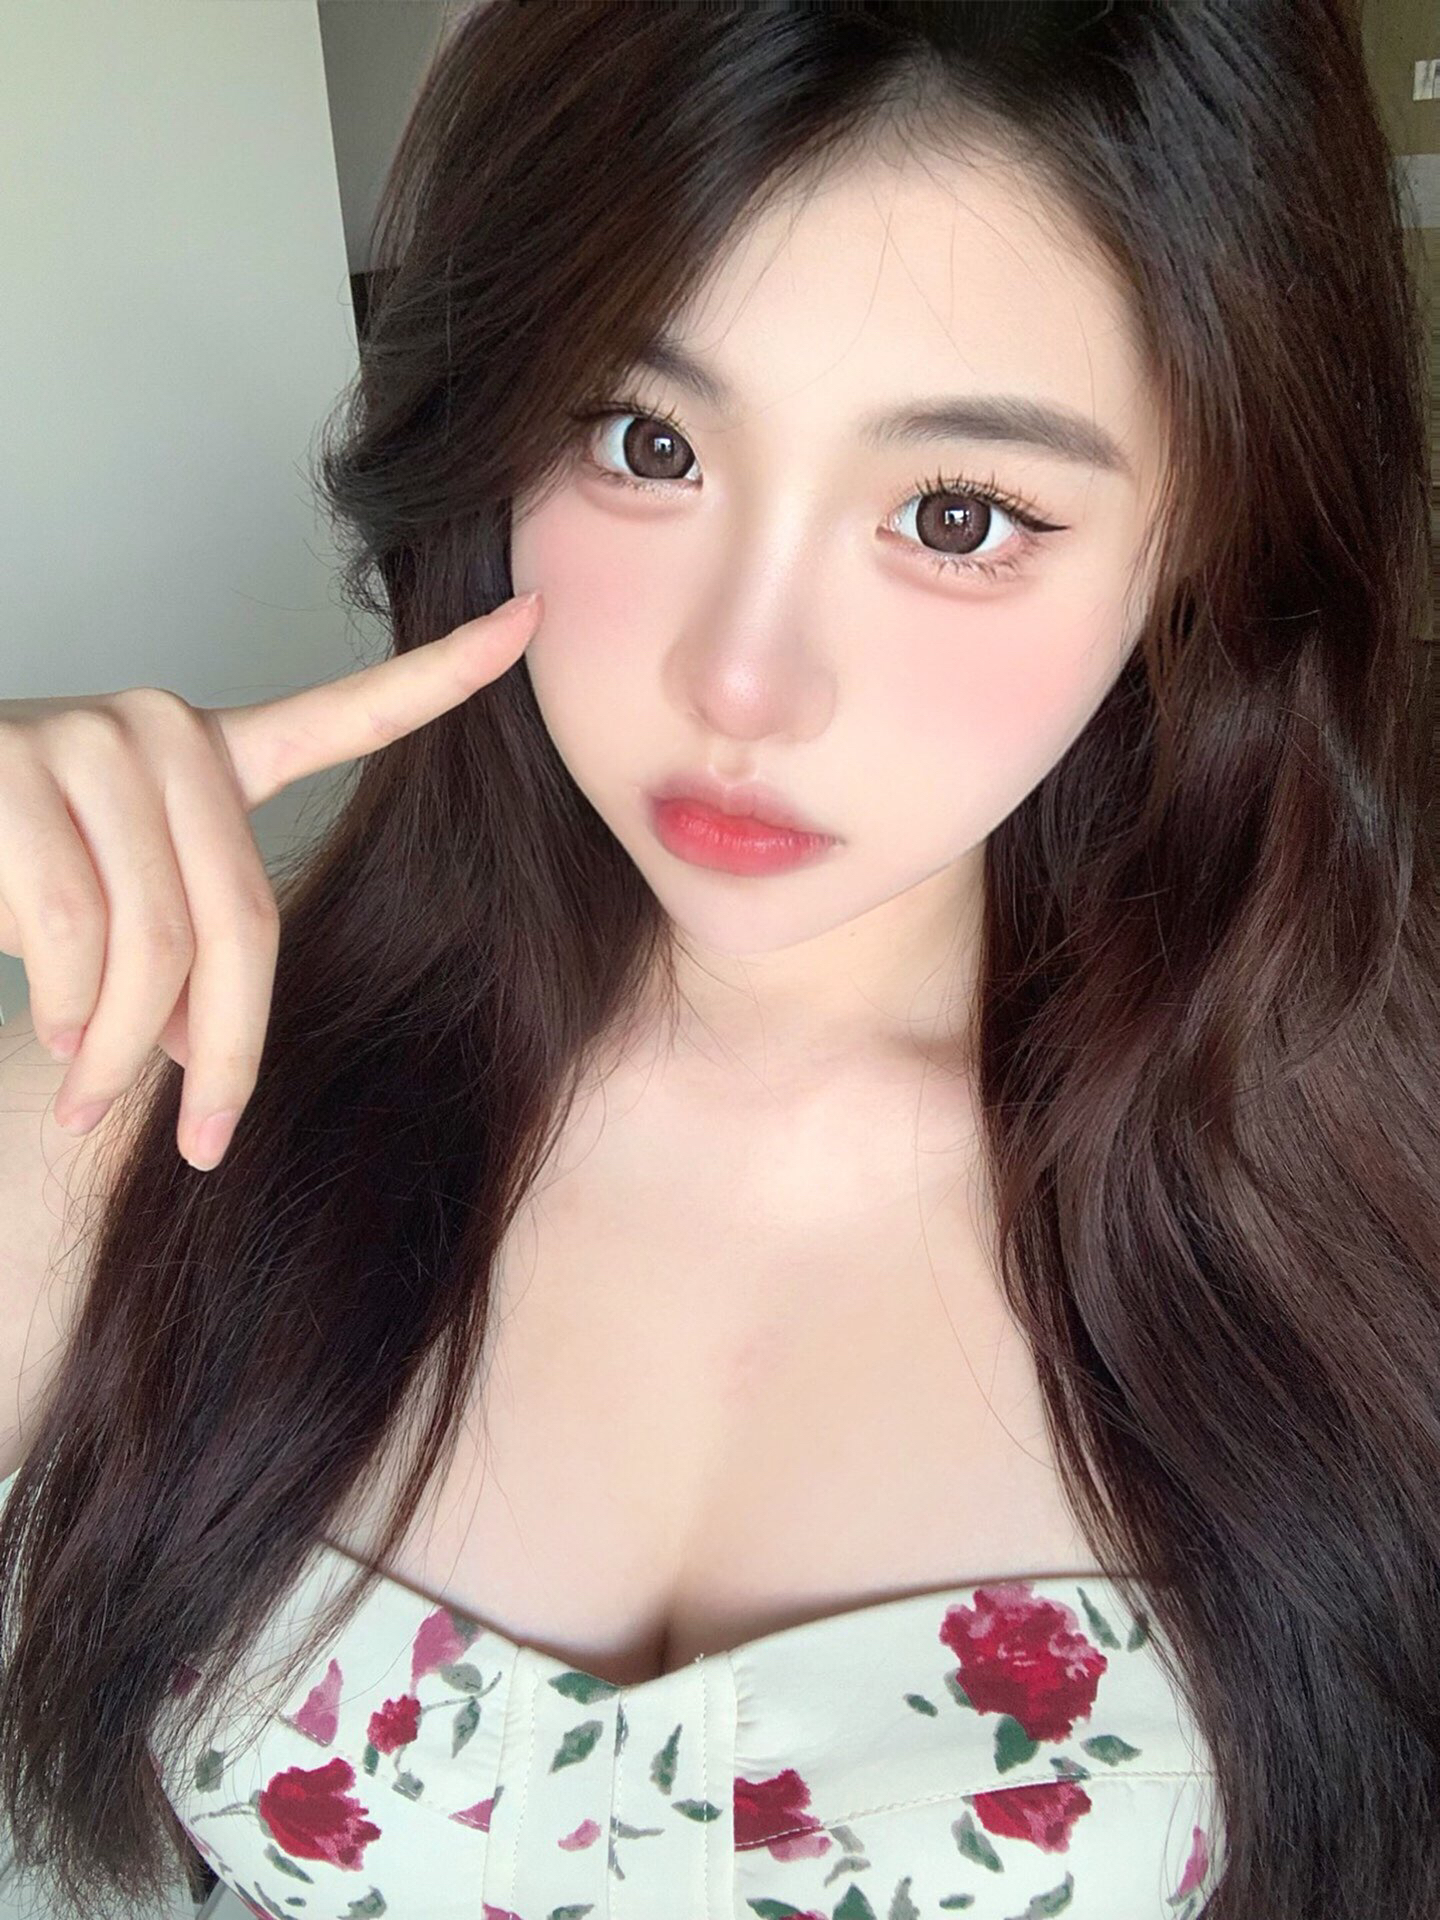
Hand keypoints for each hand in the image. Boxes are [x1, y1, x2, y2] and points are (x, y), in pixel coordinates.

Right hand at [0, 592, 542, 1168]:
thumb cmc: (4, 867)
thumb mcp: (120, 910)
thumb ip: (186, 956)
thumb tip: (195, 1057)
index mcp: (212, 753)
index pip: (347, 714)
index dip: (446, 674)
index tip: (532, 621)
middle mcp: (164, 729)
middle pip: (246, 921)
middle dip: (227, 1054)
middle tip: (201, 1139)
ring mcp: (91, 740)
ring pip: (156, 944)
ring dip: (119, 1050)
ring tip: (84, 1093)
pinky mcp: (14, 771)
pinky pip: (70, 932)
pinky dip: (66, 1013)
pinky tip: (52, 1038)